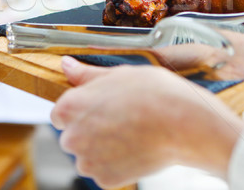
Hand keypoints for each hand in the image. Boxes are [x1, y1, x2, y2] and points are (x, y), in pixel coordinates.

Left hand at [51, 57, 243, 187]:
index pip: (60, 113)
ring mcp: (88, 161)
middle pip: (72, 136)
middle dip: (90, 130)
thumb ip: (86, 74)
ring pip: (87, 156)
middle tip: (119, 119)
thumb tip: (66, 65)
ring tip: (130, 133)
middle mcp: (72, 136)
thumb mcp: (117, 74)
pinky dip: (116, 164)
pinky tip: (135, 148)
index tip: (99, 108)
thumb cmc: (153, 95)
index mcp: (70, 107)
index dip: (80, 110)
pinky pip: (104, 172)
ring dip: (102, 149)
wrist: (183, 123)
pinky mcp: (105, 180)